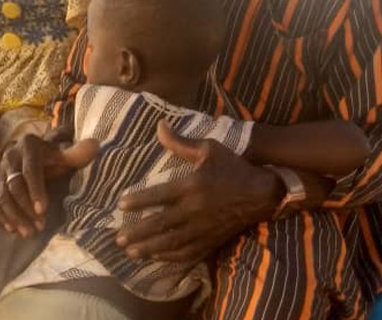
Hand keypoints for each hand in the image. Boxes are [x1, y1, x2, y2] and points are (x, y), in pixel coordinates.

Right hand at [0, 134, 97, 237]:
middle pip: (14, 186)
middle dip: (26, 208)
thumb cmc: (53, 158)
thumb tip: (95, 146)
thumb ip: (77, 153)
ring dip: (14, 216)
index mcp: (28, 146)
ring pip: (2, 196)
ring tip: (28, 233)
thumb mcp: (64, 154)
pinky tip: (11, 229)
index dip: (36, 191)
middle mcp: (10, 157)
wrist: (33, 155)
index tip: (43, 210)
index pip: (30, 171)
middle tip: (39, 227)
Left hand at [116, 121, 281, 262]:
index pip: (160, 195)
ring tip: (130, 251)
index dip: (139, 201)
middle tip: (119, 238)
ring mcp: (203, 229)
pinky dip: (170, 257)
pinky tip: (156, 257)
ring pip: (171, 242)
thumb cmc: (233, 167)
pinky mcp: (211, 241)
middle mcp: (195, 210)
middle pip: (161, 224)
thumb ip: (180, 142)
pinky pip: (188, 253)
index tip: (121, 206)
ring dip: (149, 248)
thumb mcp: (209, 149)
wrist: (262, 192)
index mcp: (192, 186)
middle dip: (138, 232)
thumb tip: (159, 125)